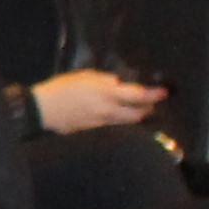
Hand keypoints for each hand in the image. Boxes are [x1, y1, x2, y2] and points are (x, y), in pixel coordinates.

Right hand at [31, 70, 167, 135]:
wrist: (43, 110)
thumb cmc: (62, 88)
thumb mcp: (84, 76)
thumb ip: (104, 80)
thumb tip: (119, 84)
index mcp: (106, 93)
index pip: (138, 96)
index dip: (154, 94)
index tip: (165, 92)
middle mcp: (108, 111)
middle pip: (138, 114)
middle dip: (148, 108)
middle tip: (151, 102)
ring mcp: (103, 125)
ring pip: (129, 123)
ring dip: (136, 117)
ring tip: (138, 110)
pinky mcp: (96, 133)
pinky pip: (116, 129)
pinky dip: (122, 123)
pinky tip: (120, 118)